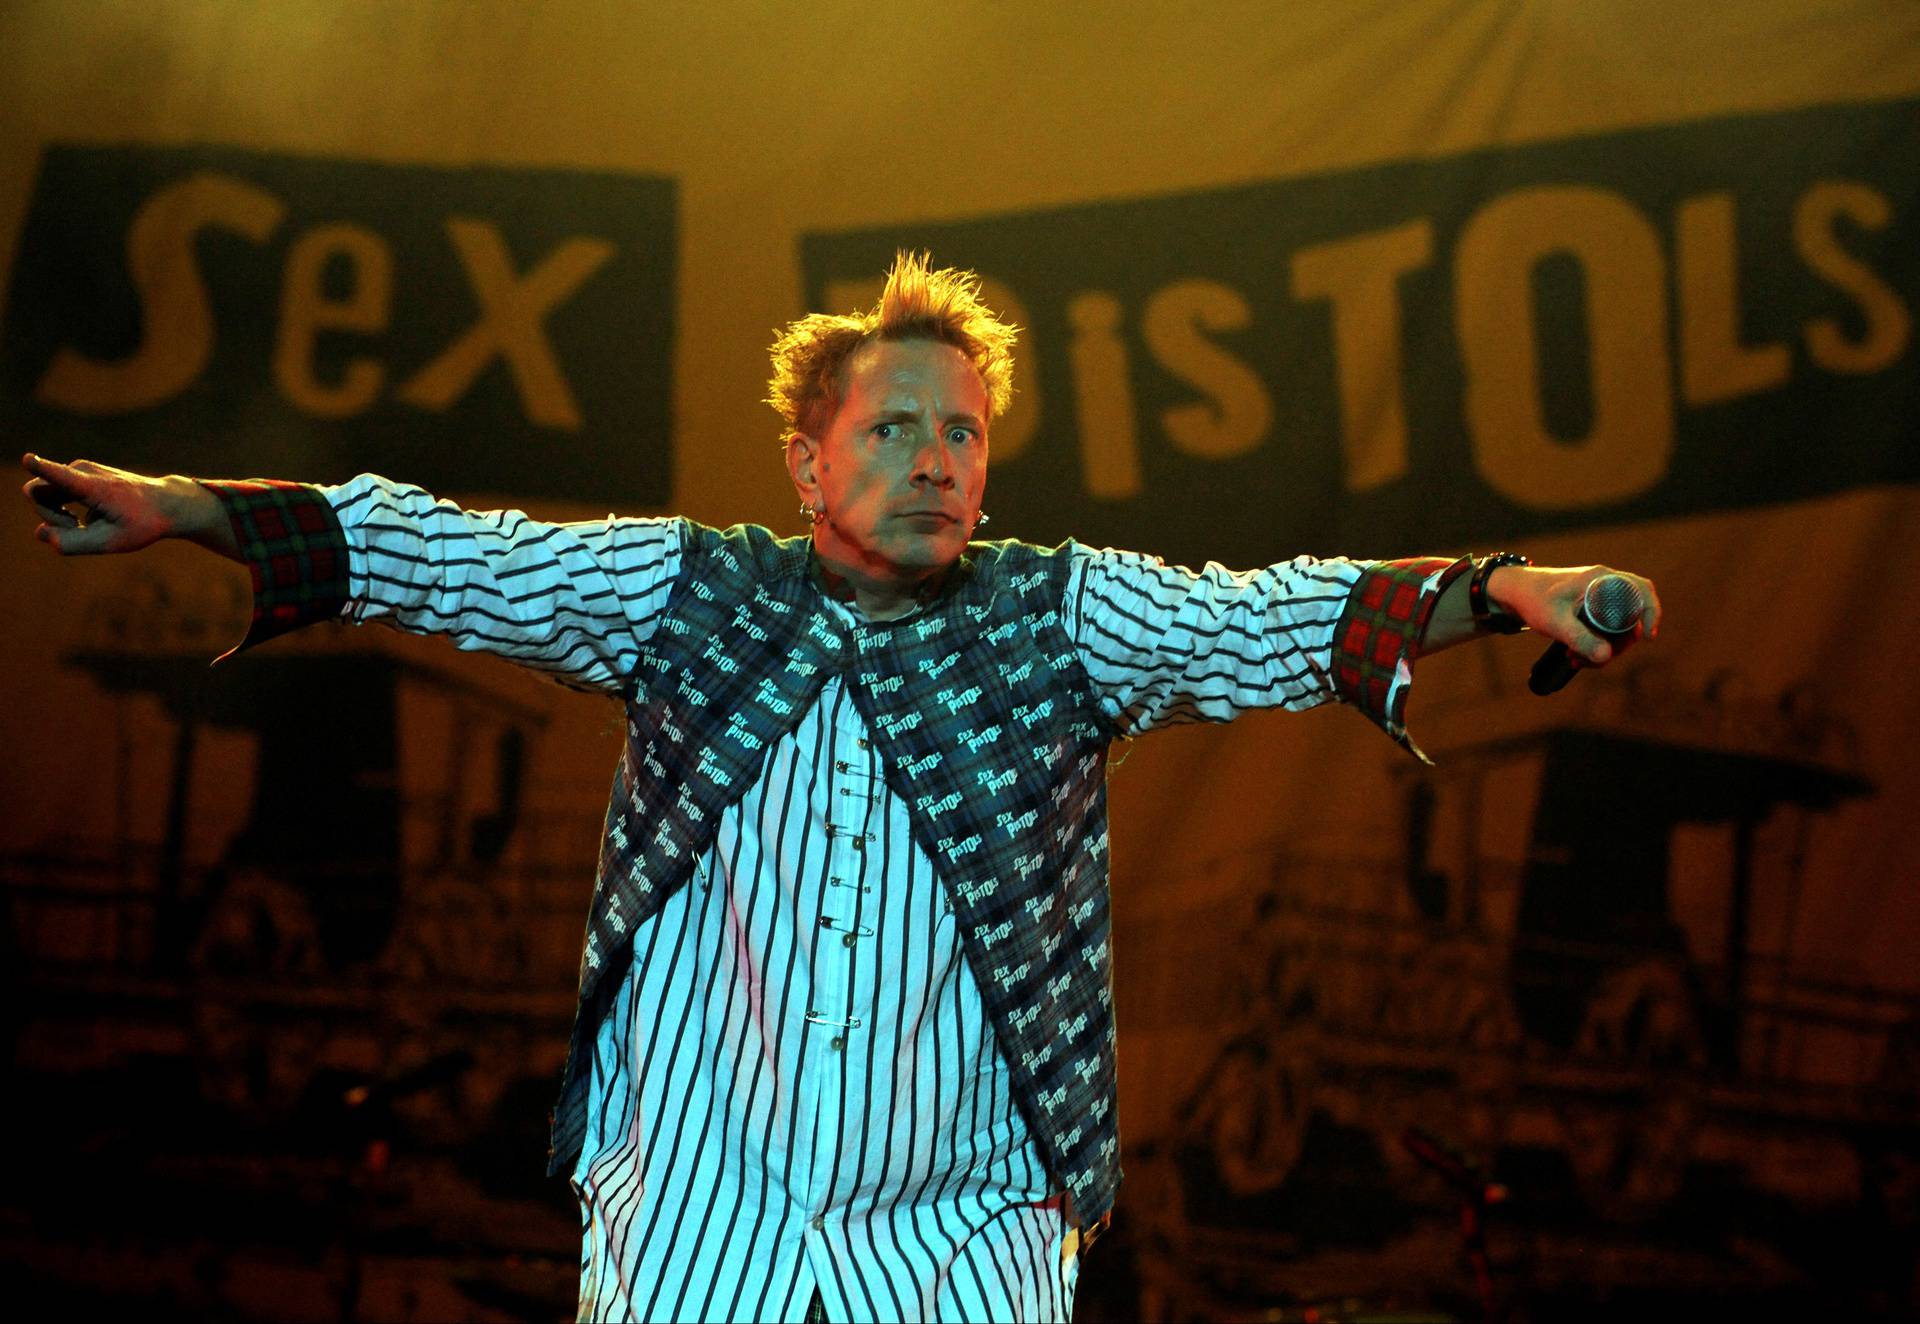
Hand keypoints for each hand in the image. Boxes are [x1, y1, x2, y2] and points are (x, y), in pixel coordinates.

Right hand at [20, 452, 219, 555]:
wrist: (165, 504)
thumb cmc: (141, 524)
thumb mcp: (111, 542)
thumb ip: (73, 543)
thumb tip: (41, 534)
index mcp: (93, 487)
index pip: (61, 476)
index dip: (41, 468)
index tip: (28, 459)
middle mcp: (81, 470)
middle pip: (37, 493)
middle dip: (48, 516)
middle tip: (75, 528)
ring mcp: (78, 469)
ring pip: (43, 494)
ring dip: (56, 515)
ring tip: (82, 525)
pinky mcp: (78, 474)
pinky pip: (52, 494)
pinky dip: (62, 511)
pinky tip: (83, 520)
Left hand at [1489, 563, 1662, 666]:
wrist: (1514, 593)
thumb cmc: (1533, 601)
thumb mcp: (1555, 622)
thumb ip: (1579, 638)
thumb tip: (1606, 656)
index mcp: (1601, 579)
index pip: (1642, 589)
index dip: (1652, 612)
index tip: (1647, 637)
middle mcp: (1604, 583)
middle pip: (1632, 615)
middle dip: (1620, 643)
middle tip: (1598, 660)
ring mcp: (1598, 595)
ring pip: (1618, 625)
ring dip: (1605, 647)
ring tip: (1577, 661)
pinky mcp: (1591, 607)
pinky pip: (1606, 627)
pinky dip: (1597, 643)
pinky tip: (1577, 656)